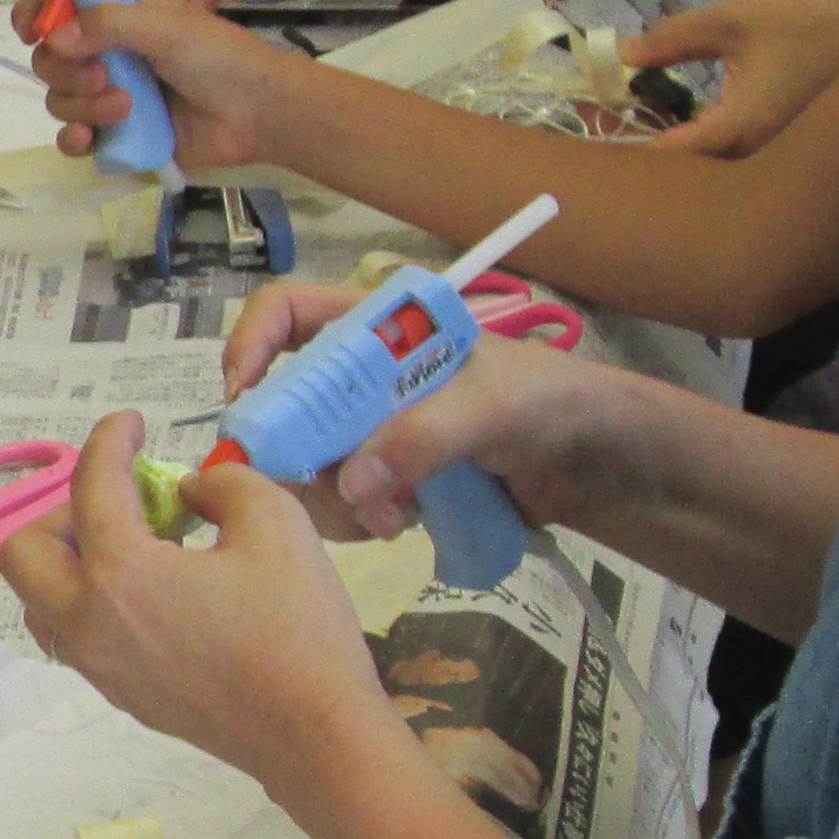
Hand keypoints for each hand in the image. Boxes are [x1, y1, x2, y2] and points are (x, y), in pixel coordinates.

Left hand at [0, 413, 390, 800]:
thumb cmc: (299, 627)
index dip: (109, 440)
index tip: (131, 424)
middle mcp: (89, 622)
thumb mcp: (276, 522)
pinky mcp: (121, 696)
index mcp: (120, 574)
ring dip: (69, 564)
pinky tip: (156, 593)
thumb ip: (222, 484)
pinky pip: (76, 636)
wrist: (315, 735)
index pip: (91, 485)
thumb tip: (188, 490)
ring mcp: (99, 667)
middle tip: (122, 504)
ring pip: (40, 602)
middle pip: (23, 554)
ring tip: (135, 549)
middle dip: (62, 513)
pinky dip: (94, 602)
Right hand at [27, 0, 299, 168]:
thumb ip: (109, 24)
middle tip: (103, 76)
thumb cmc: (219, 58)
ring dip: (83, 105)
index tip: (32, 27)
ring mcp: (109, 93)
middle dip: (66, 70)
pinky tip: (90, 138)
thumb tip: (53, 38)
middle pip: (50, 57)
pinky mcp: (116, 134)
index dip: (38, 11)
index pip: (60, 3)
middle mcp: (107, 50)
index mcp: (118, 12)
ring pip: (59, 98)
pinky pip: (73, 137)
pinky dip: (74, 138)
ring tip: (126, 109)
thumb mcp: (166, 28)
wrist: (257, 115)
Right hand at [214, 277, 602, 541]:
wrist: (596, 465)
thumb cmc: (549, 404)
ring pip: (306, 462)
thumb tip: (353, 485)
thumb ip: (422, 439)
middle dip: (291, 450)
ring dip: (330, 495)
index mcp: (379, 328)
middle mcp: (362, 377)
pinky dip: (356, 519)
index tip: (242, 397)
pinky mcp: (386, 479)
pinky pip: (339, 502)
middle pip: (284, 403)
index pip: (287, 312)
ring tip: (388, 514)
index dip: (251, 344)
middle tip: (308, 486)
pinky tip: (399, 525)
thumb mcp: (491, 407)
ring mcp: (371, 431)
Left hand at [630, 0, 838, 158]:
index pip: (669, 157)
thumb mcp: (736, 20)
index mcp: (742, 131)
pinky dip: (709, 147)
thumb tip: (625, 55)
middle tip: (610, 133)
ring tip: (642, 126)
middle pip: (690, 176)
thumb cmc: (813, 21)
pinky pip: (740, 161)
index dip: (627, 150)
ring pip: (716, 170)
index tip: (593, 137)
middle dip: (650, 158)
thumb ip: (675, 39)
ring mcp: (779, 159)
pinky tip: (690, 123)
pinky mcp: (792, 151)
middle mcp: (760, 158)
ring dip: (682, 154)